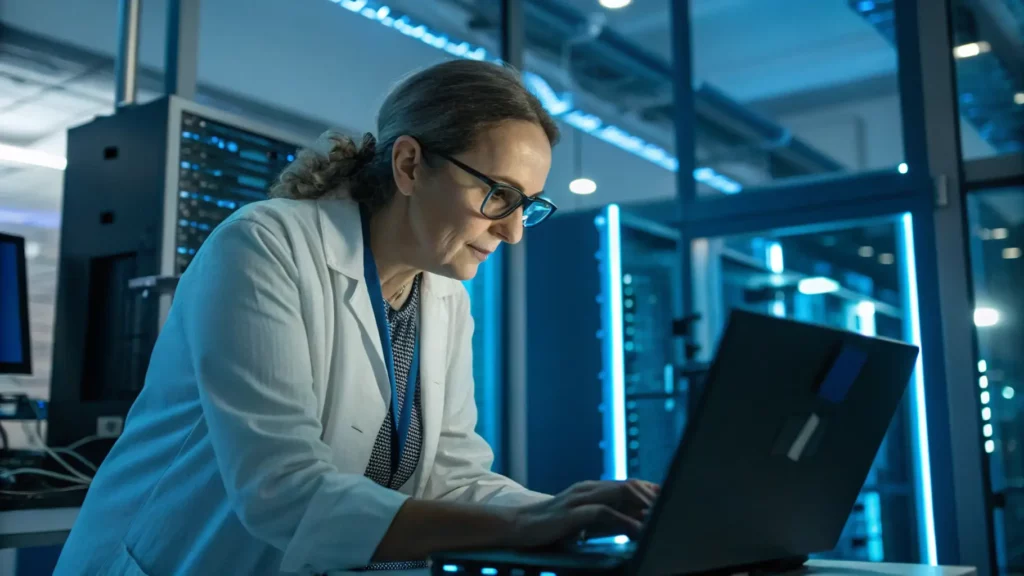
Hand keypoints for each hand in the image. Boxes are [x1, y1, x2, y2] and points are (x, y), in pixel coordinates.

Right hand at [509, 479, 659, 548]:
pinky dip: (623, 520)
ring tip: (660, 517)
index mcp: (593, 489)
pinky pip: (603, 512)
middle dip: (653, 496)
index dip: (651, 491)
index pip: (629, 484)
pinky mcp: (572, 513)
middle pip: (629, 485)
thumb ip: (609, 519)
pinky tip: (636, 530)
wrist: (518, 526)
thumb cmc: (553, 526)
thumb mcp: (585, 521)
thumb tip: (637, 524)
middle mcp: (589, 488)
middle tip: (673, 508)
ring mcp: (580, 498)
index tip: (671, 500)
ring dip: (642, 505)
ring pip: (620, 493)